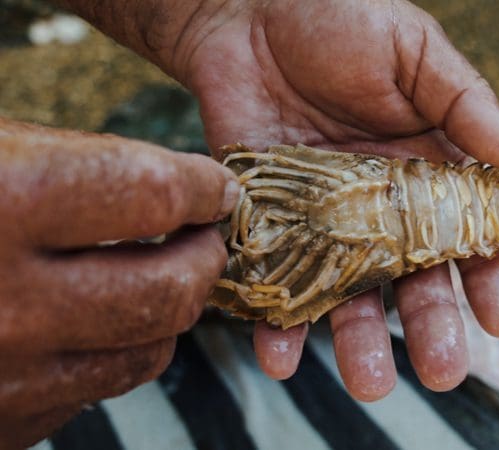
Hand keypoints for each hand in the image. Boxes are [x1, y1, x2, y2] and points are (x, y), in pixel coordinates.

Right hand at [0, 118, 237, 446]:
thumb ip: (69, 171)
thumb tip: (169, 191)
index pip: (152, 195)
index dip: (199, 187)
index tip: (214, 188)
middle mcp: (2, 303)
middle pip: (166, 291)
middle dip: (202, 260)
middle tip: (203, 238)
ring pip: (141, 355)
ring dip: (164, 314)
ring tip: (156, 279)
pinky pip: (86, 395)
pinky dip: (103, 357)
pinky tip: (85, 325)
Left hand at [179, 0, 498, 400]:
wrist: (246, 8)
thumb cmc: (340, 17)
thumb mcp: (414, 51)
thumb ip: (465, 102)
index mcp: (431, 169)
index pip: (472, 234)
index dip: (490, 275)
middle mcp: (385, 206)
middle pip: (415, 279)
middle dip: (432, 327)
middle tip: (442, 373)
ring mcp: (328, 220)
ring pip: (351, 294)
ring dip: (359, 342)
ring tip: (367, 384)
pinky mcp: (271, 221)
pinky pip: (277, 279)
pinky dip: (277, 320)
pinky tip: (279, 353)